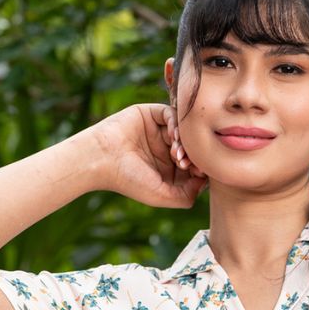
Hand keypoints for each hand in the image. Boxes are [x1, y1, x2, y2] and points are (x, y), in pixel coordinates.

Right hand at [91, 103, 208, 208]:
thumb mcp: (163, 196)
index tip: (197, 173)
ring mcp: (158, 132)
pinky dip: (176, 124)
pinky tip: (172, 137)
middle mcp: (165, 150)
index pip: (195, 165)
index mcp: (168, 170)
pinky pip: (172, 113)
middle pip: (192, 147)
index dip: (201, 168)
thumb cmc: (129, 181)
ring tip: (176, 154)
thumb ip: (188, 195)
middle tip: (186, 164)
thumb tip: (206, 181)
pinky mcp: (151, 114)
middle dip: (193, 155)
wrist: (102, 159)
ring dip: (185, 142)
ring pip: (184, 131)